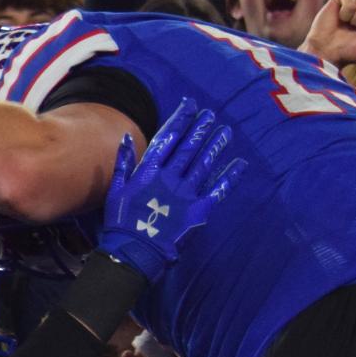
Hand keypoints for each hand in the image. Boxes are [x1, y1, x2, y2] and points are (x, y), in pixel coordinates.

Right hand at [95, 97, 242, 282]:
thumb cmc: (120, 222)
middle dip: (200, 129)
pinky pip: (218, 189)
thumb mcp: (115, 190)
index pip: (167, 138)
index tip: (190, 105)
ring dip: (216, 146)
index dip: (180, 120)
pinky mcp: (199, 209)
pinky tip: (240, 163)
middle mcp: (170, 177)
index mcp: (149, 171)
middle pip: (189, 147)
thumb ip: (123, 163)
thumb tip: (127, 137)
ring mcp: (186, 193)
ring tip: (226, 131)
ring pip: (205, 163)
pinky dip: (230, 176)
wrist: (134, 250)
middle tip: (211, 115)